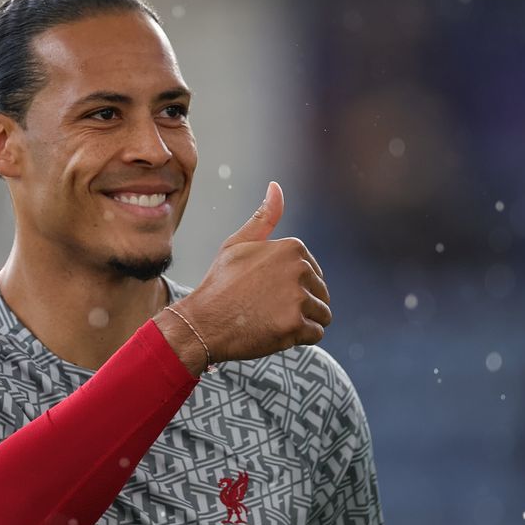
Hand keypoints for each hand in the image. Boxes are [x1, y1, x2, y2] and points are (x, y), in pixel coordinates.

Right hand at [165, 181, 330, 365]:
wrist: (202, 322)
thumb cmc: (220, 283)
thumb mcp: (238, 244)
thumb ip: (264, 217)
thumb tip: (276, 186)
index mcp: (292, 248)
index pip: (313, 273)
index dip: (292, 287)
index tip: (266, 291)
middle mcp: (300, 269)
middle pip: (321, 293)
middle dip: (300, 305)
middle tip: (266, 308)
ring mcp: (298, 297)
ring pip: (322, 313)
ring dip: (303, 322)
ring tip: (273, 320)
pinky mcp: (297, 324)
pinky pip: (316, 333)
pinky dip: (300, 338)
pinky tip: (275, 332)